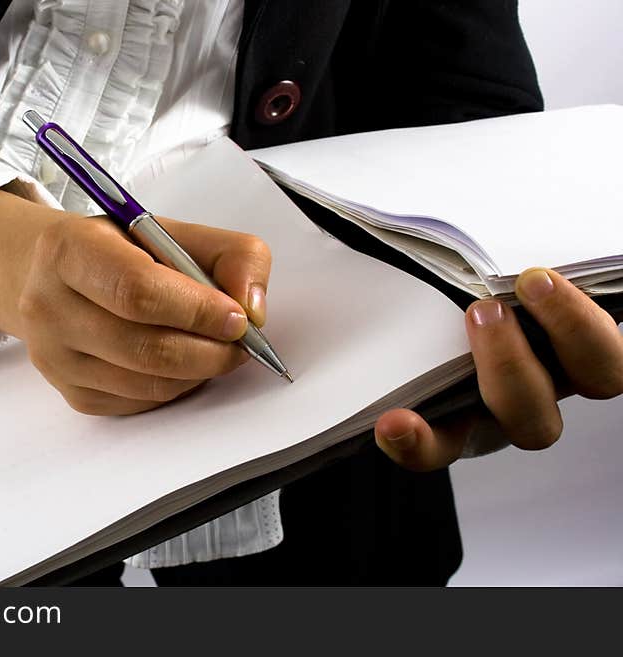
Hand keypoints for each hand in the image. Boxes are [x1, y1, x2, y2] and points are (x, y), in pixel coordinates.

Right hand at [0, 189, 271, 414]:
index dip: (197, 309)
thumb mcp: (171, 231)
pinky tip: (183, 362)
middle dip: (209, 350)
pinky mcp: (71, 393)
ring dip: (198, 371)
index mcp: (67, 250)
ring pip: (148, 384)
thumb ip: (229, 254)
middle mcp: (48, 306)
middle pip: (145, 347)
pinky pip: (140, 403)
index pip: (136, 290)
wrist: (54, 276)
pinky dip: (176, 387)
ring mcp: (55, 357)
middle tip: (240, 341)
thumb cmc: (118, 251)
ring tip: (216, 348)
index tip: (236, 316)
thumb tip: (252, 306)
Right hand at [374, 268, 622, 470]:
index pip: (437, 443)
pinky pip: (612, 355)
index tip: (391, 422)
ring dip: (558, 342)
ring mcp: (563, 371)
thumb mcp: (402, 290)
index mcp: (462, 403)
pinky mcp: (602, 344)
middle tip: (477, 314)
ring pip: (585, 388)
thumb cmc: (452, 280)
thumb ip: (371, 298)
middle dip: (502, 374)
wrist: (525, 271)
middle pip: (517, 424)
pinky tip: (552, 281)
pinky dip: (587, 321)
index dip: (417, 444)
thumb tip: (301, 278)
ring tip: (527, 288)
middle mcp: (513, 397)